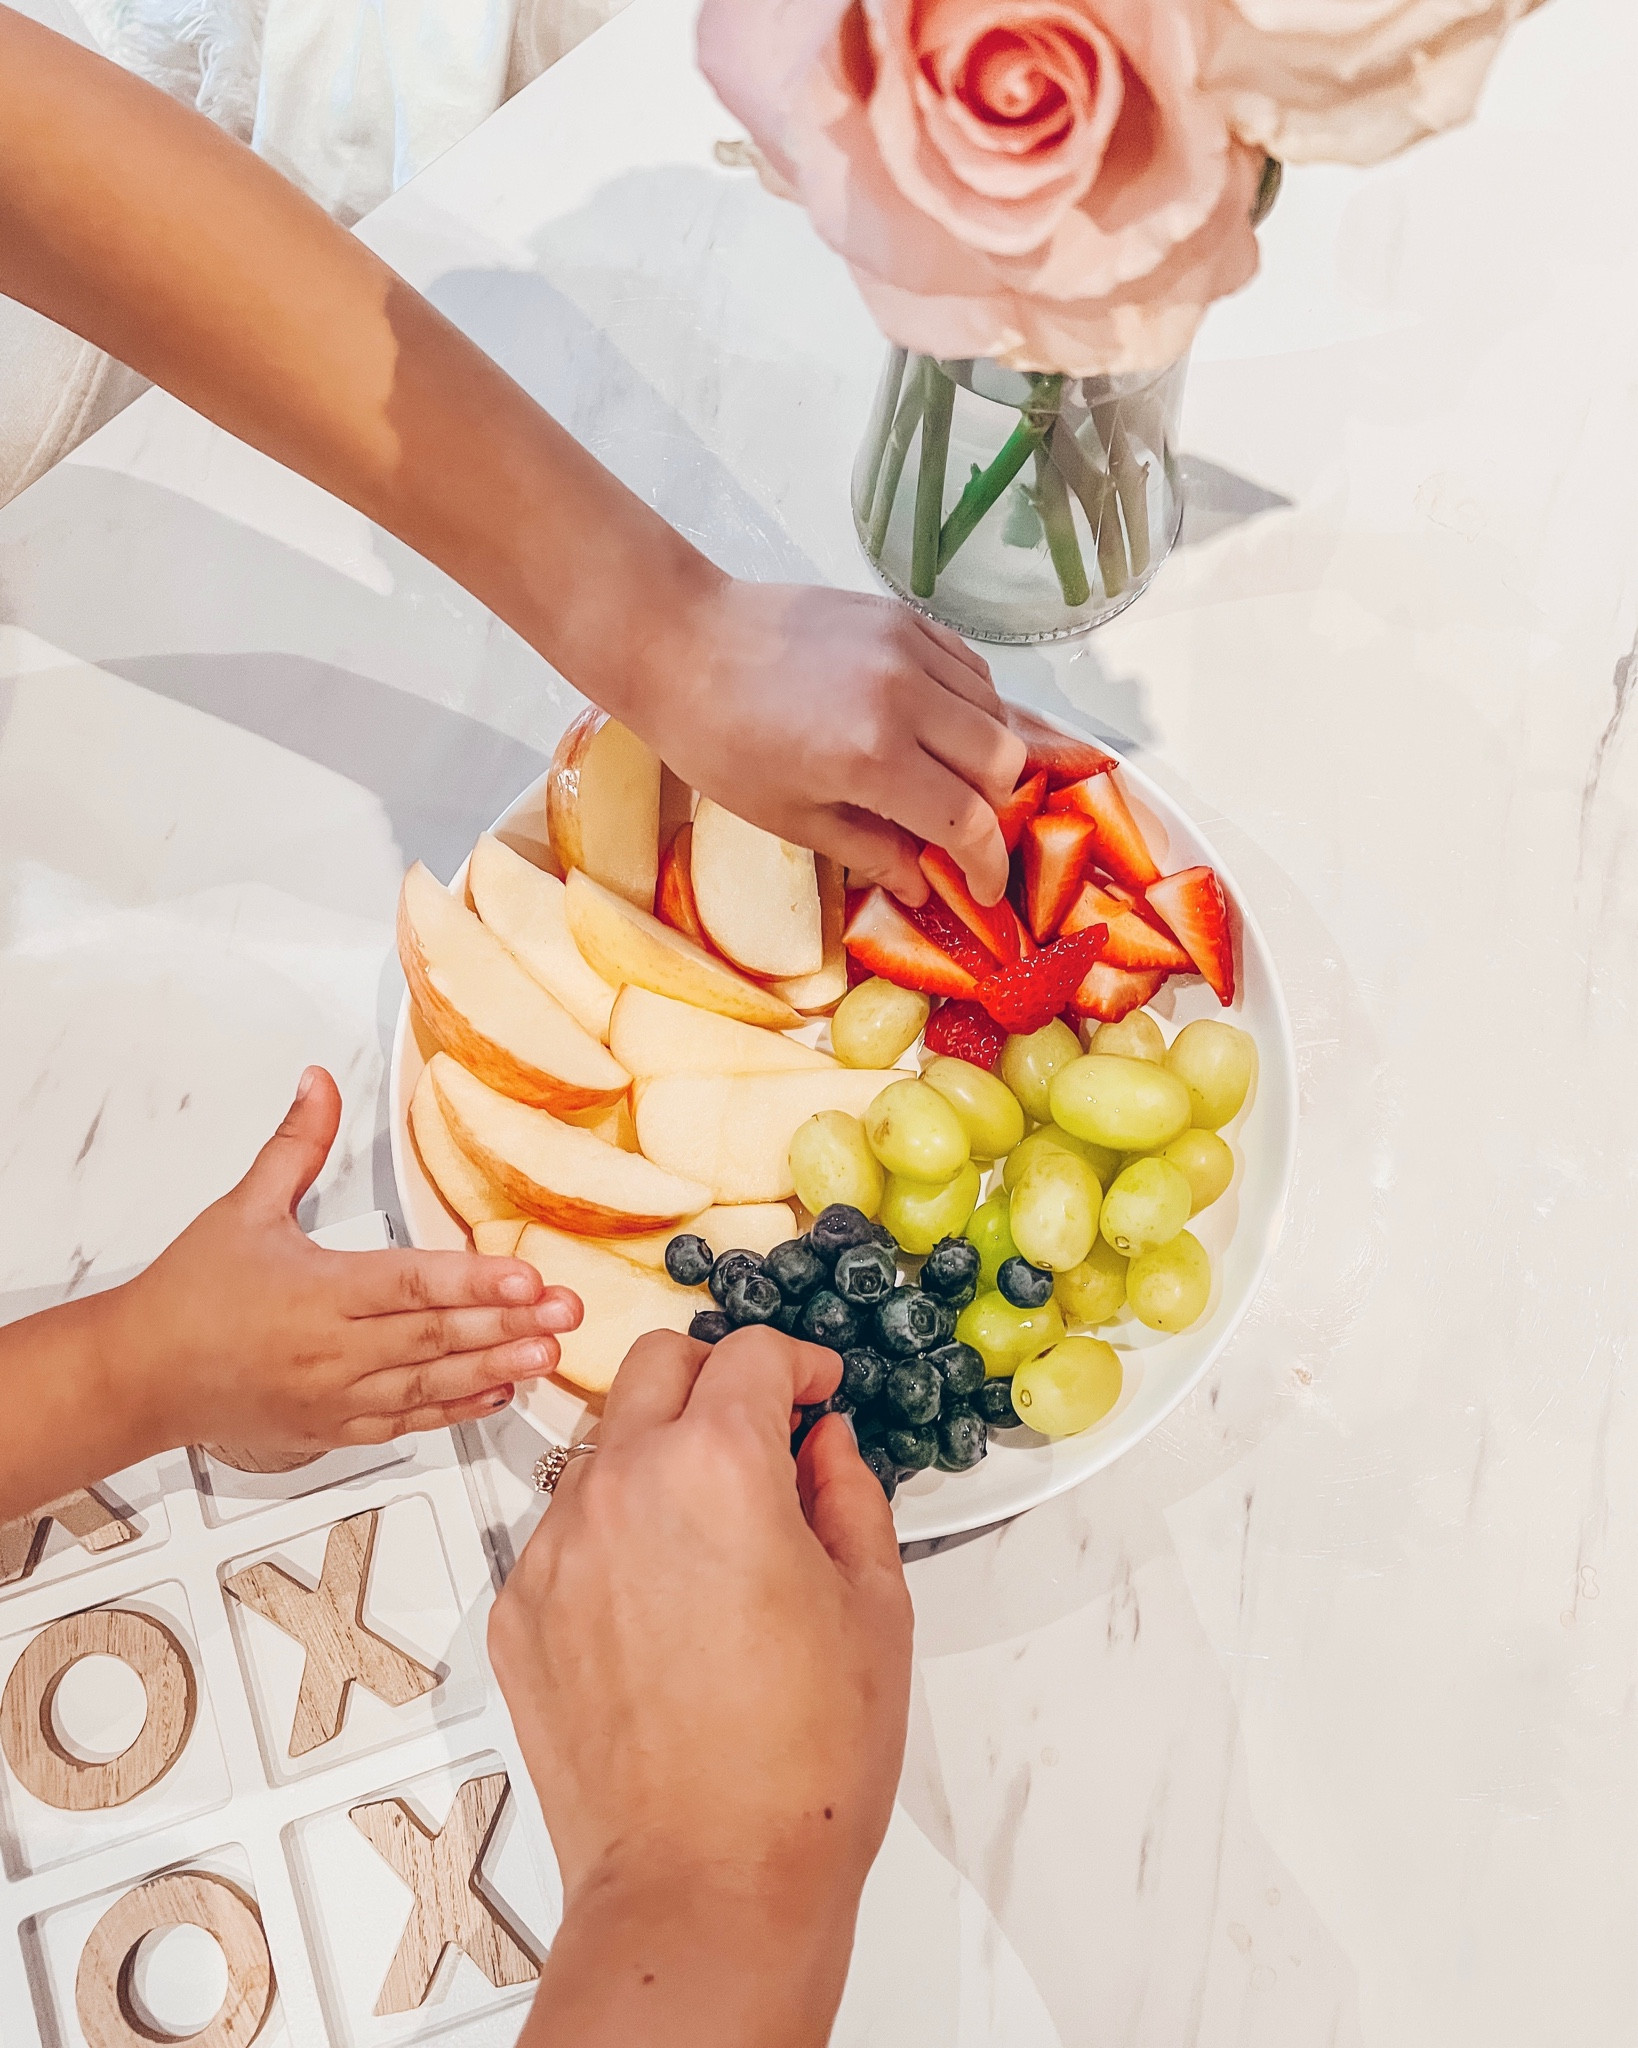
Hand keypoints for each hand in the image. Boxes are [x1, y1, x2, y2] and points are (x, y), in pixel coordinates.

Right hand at [110, 1066, 578, 1458]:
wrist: (136, 1378)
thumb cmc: (186, 1298)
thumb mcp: (242, 1209)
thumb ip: (296, 1145)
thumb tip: (319, 1084)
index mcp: (317, 1292)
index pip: (411, 1283)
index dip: (474, 1281)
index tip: (527, 1277)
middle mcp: (333, 1351)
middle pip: (435, 1337)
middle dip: (508, 1325)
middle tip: (568, 1313)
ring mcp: (336, 1398)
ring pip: (429, 1386)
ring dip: (494, 1369)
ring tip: (548, 1355)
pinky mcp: (333, 1430)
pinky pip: (406, 1423)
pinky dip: (455, 1410)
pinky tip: (497, 1393)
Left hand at [490, 1327, 912, 2047]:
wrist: (706, 1884)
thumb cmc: (799, 1768)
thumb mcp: (873, 1608)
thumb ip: (850, 1497)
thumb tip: (826, 1449)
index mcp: (719, 1468)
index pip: (752, 1354)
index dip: (798, 1362)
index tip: (814, 1390)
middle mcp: (622, 1487)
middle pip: (656, 1363)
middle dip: (715, 1377)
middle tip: (759, 1428)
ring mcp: (557, 1548)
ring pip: (603, 1444)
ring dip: (658, 1455)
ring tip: (712, 1534)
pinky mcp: (519, 1610)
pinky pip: (565, 1530)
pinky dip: (613, 1533)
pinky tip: (662, 1603)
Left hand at [637, 577, 1025, 906]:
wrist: (679, 644)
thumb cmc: (718, 741)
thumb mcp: (789, 817)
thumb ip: (869, 851)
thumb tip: (922, 887)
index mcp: (872, 757)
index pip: (968, 821)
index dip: (986, 865)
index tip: (984, 890)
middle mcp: (905, 696)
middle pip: (1001, 762)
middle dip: (990, 809)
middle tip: (957, 830)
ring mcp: (907, 646)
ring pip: (996, 711)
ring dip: (984, 756)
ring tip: (945, 777)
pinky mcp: (900, 615)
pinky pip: (969, 666)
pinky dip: (971, 705)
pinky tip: (937, 726)